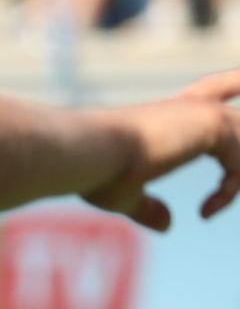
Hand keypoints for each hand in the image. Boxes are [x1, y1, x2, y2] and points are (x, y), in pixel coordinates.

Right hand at [83, 70, 239, 229]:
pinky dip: (229, 192)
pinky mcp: (214, 125)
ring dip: (239, 176)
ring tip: (218, 199)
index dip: (236, 83)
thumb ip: (149, 207)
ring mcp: (205, 113)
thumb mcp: (125, 193)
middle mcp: (192, 107)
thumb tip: (167, 225)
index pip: (215, 89)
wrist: (85, 153)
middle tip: (238, 173)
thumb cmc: (94, 171)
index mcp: (170, 112)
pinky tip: (204, 212)